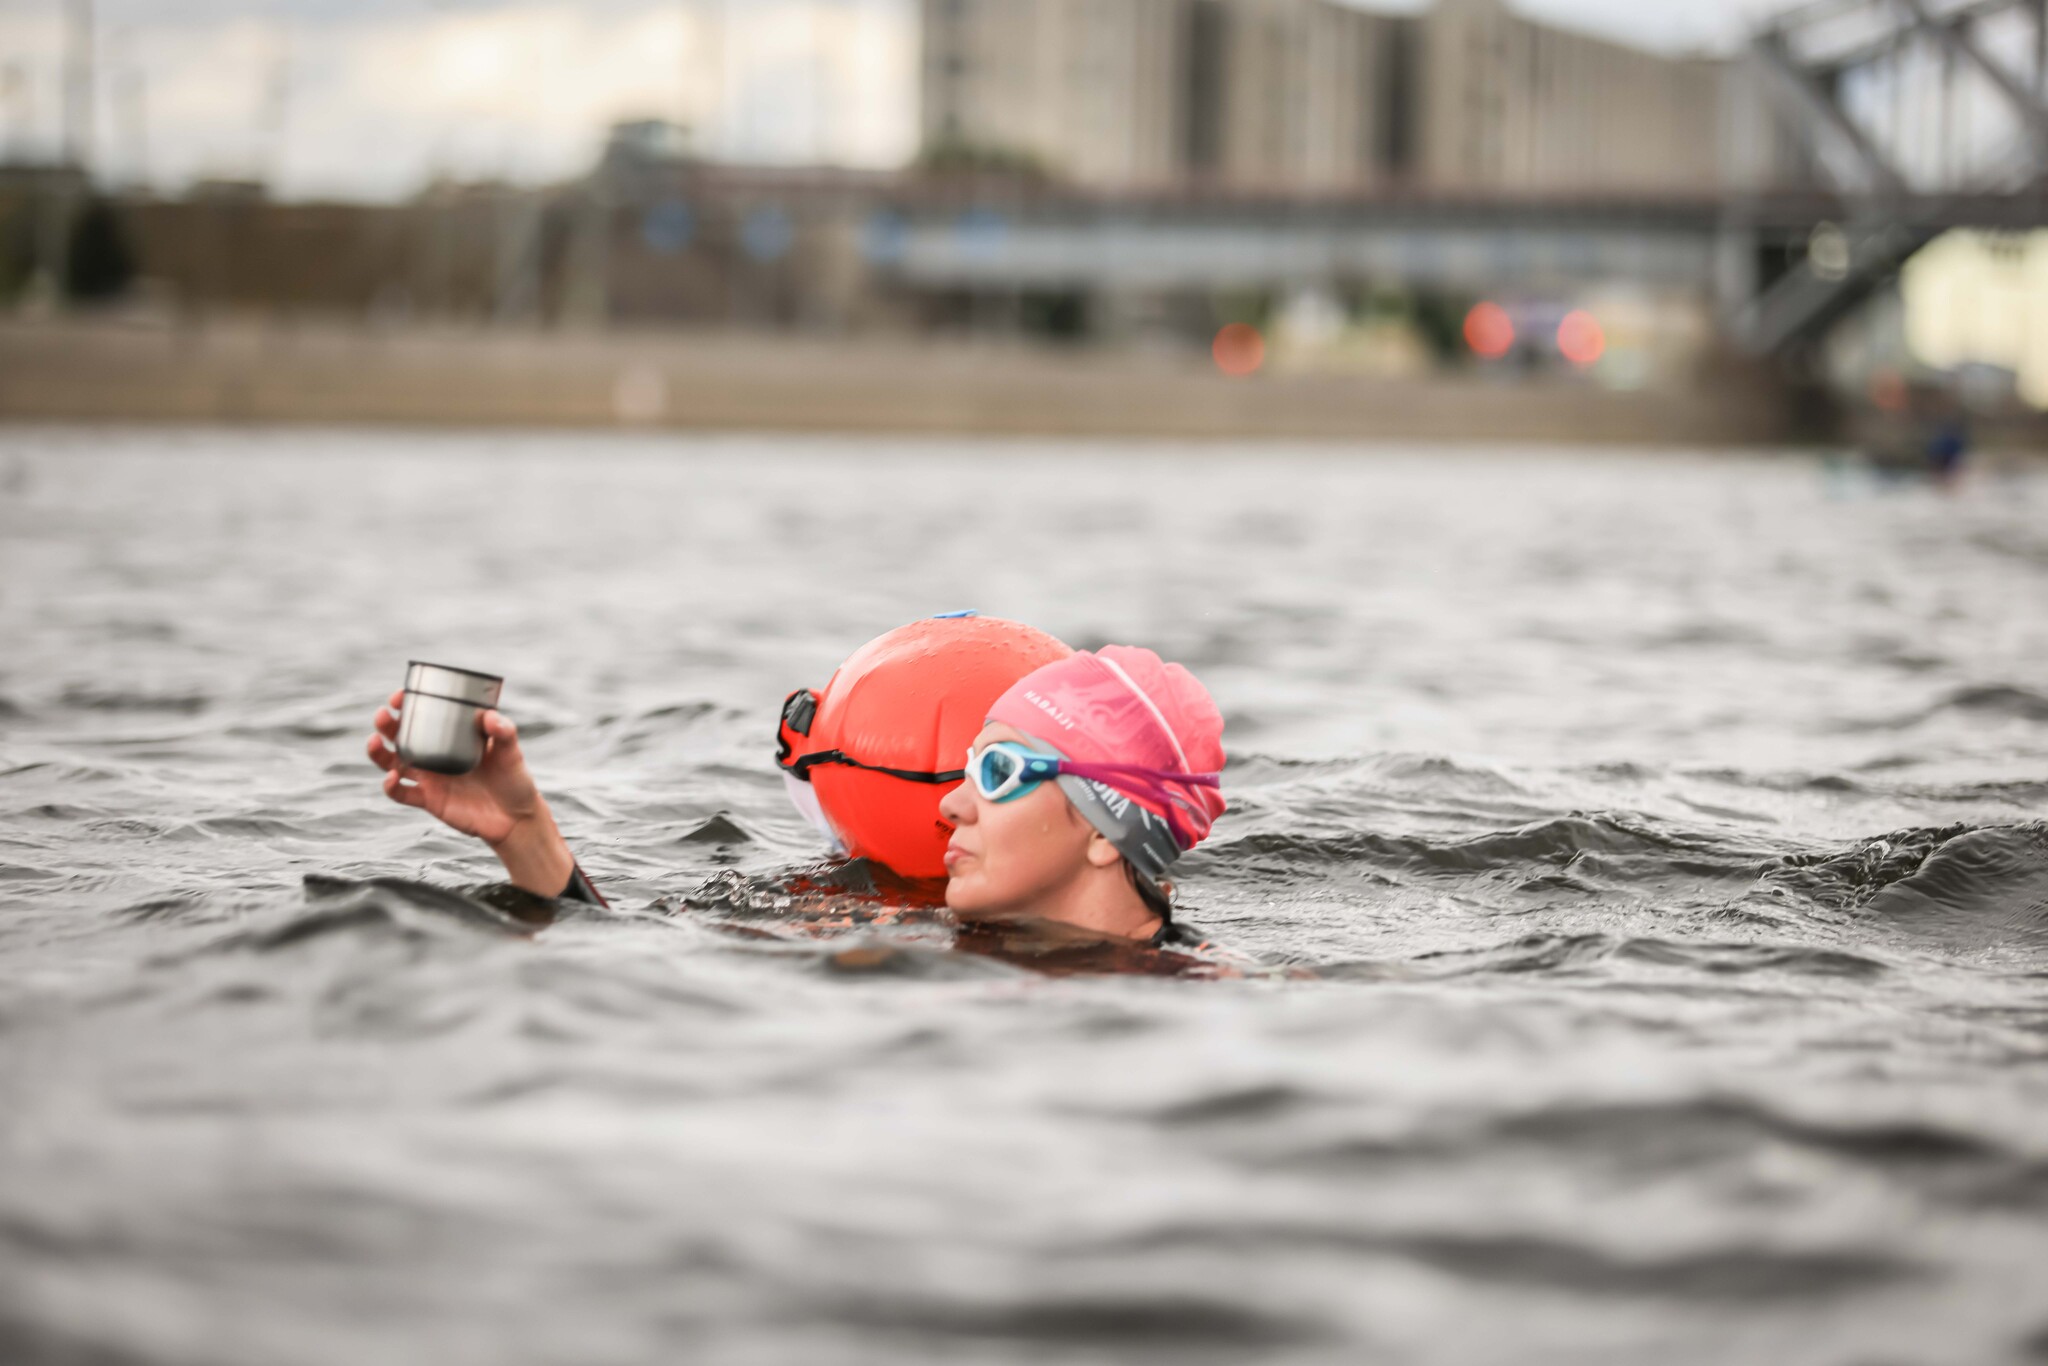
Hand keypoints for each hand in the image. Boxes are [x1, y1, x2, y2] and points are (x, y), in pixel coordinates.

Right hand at [367, 690, 574, 895]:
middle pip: (401, 737)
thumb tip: (489, 715)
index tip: (401, 695)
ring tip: (374, 741)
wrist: (516, 818)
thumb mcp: (511, 752)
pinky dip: (390, 786)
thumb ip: (504, 732)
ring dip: (378, 753)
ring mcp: (430, 778)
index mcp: (452, 738)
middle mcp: (436, 755)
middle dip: (387, 724)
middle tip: (383, 715)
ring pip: (393, 763)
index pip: (425, 716)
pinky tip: (391, 777)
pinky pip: (401, 793)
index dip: (409, 705)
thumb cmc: (514, 781)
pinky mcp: (429, 800)